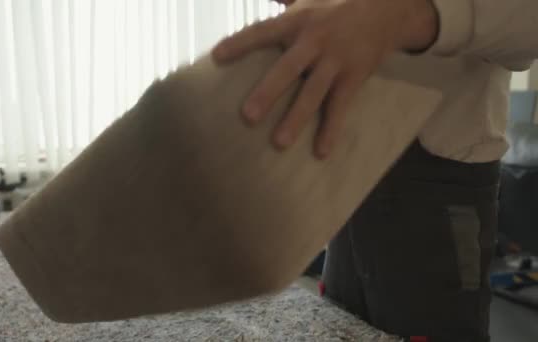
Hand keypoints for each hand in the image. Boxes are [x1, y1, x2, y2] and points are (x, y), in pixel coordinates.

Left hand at [213, 0, 437, 158]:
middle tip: (248, 116)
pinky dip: (332, 129)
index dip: (241, 43)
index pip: (264, 31)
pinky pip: (340, 106)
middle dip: (268, 92)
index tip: (216, 57)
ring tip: (279, 143)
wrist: (389, 8)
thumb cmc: (339, 2)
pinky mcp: (354, 77)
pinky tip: (321, 151)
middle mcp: (315, 41)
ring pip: (313, 93)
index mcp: (299, 20)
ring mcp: (335, 61)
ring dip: (297, 118)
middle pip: (288, 68)